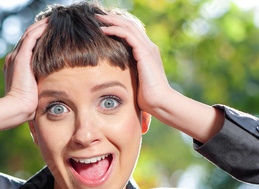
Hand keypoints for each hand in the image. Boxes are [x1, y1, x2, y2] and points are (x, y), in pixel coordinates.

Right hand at [3, 18, 48, 120]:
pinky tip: (49, 25)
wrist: (18, 108)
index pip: (27, 46)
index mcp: (16, 65)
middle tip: (54, 22)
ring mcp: (16, 56)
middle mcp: (13, 58)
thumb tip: (54, 82)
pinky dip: (40, 29)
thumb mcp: (36, 89)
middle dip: (40, 28)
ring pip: (29, 34)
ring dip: (41, 25)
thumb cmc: (29, 105)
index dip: (39, 38)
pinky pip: (31, 37)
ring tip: (53, 20)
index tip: (51, 34)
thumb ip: (40, 81)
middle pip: (27, 37)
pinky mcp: (20, 57)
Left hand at [97, 13, 223, 142]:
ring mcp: (148, 48)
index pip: (131, 33)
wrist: (160, 102)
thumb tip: (113, 81)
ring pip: (128, 26)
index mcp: (147, 53)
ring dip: (112, 21)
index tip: (102, 25)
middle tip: (98, 16)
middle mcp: (148, 47)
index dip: (117, 26)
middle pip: (129, 25)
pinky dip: (115, 30)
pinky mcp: (144, 52)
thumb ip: (127, 76)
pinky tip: (104, 30)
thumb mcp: (134, 83)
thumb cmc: (148, 98)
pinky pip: (128, 35)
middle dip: (113, 19)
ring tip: (98, 18)